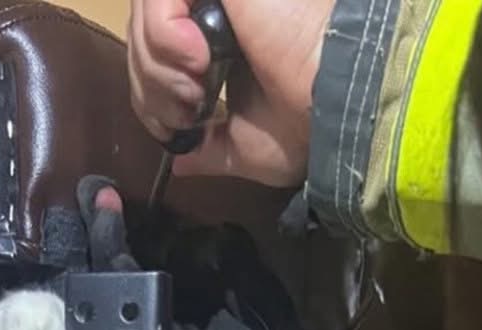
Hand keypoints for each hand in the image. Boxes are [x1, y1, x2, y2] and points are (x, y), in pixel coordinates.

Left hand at [127, 0, 335, 186]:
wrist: (339, 102)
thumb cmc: (307, 126)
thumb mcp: (247, 148)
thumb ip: (210, 148)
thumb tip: (180, 162)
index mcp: (224, 44)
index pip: (156, 52)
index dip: (148, 91)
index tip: (173, 126)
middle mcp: (220, 10)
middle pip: (142, 31)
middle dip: (147, 84)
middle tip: (183, 114)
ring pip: (145, 13)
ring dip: (156, 67)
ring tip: (196, 92)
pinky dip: (164, 35)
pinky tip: (200, 62)